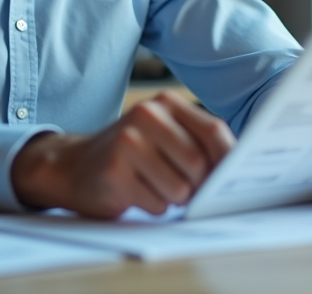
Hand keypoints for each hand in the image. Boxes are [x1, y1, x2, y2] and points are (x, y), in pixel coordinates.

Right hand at [10, 90, 234, 218]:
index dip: (228, 161)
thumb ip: (198, 145)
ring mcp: (128, 141)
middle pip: (199, 163)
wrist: (73, 166)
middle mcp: (146, 115)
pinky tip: (136, 194)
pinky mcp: (114, 171)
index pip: (214, 132)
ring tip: (154, 188)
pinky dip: (153, 207)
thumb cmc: (131, 156)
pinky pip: (156, 204)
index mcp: (165, 104)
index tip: (231, 180)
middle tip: (184, 191)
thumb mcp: (164, 137)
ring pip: (179, 188)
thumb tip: (238, 169)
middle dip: (198, 187)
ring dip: (174, 200)